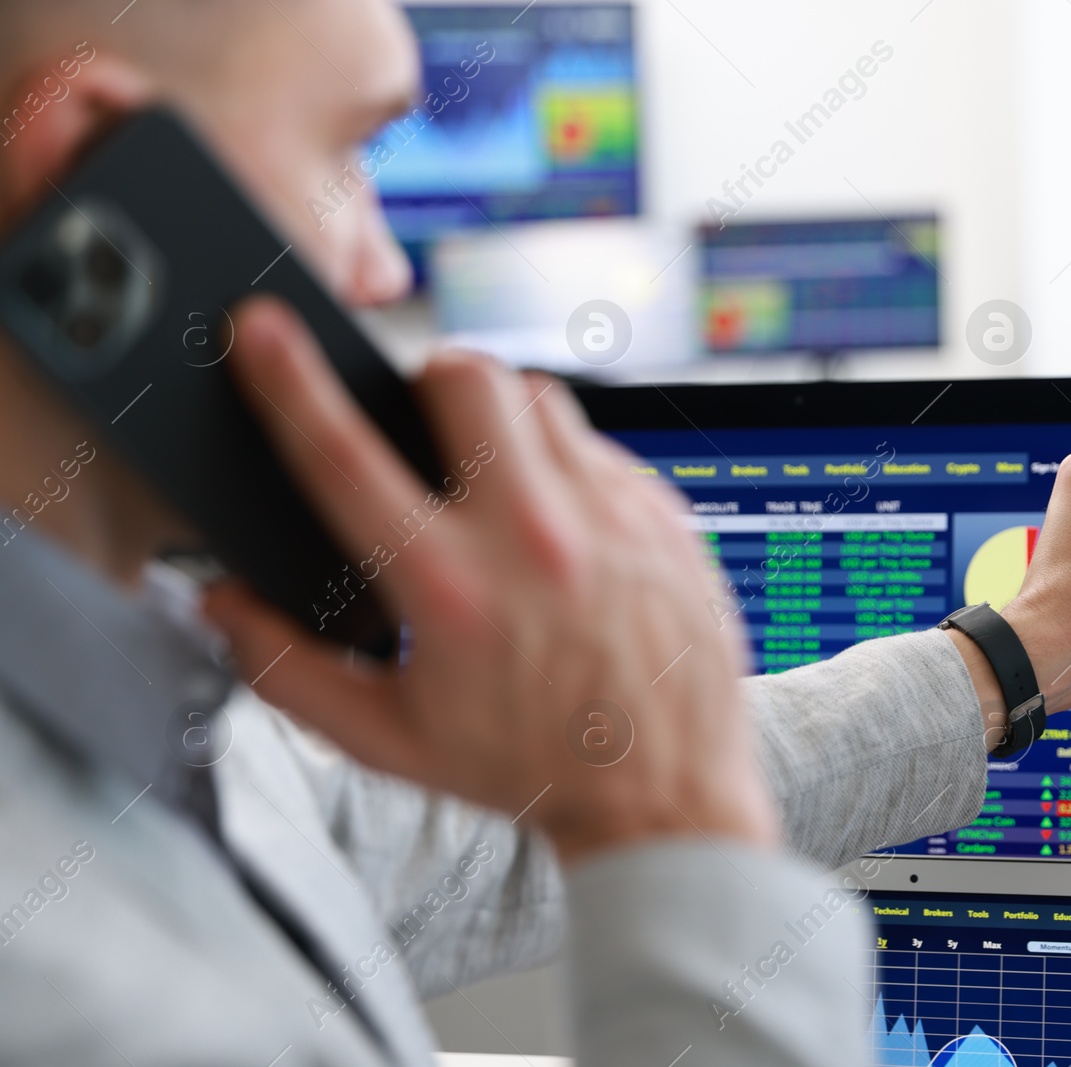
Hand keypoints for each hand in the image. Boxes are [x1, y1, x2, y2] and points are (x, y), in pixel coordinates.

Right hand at [202, 297, 779, 863]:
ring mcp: (607, 515)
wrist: (663, 790)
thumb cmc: (528, 767)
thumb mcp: (387, 741)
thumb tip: (226, 604)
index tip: (265, 332)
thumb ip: (285, 670)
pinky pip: (597, 442)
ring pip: (539, 396)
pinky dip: (564, 460)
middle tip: (421, 421)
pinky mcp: (661, 512)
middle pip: (462, 378)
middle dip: (424, 378)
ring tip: (492, 470)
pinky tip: (560, 518)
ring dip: (499, 414)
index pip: (343, 455)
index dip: (288, 381)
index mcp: (449, 589)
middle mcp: (533, 537)